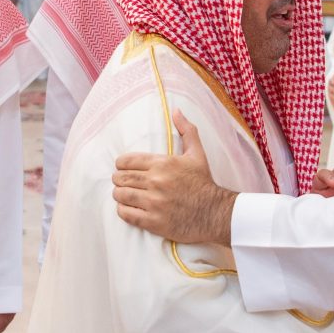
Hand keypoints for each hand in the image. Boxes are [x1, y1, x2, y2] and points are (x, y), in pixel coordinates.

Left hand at [112, 109, 236, 245]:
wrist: (214, 211)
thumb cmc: (203, 181)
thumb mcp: (197, 153)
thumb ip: (186, 130)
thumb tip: (176, 110)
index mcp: (163, 164)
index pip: (127, 161)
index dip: (122, 164)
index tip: (124, 167)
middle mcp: (156, 182)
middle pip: (121, 178)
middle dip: (119, 179)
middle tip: (123, 181)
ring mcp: (153, 203)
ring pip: (121, 195)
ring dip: (120, 194)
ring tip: (125, 194)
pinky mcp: (152, 221)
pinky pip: (125, 214)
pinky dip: (123, 209)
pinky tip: (129, 207)